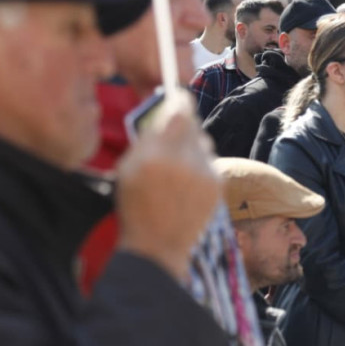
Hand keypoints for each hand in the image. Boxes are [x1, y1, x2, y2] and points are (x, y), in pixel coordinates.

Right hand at [115, 92, 219, 280]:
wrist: (158, 247)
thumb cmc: (135, 206)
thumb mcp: (127, 168)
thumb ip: (147, 138)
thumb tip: (166, 111)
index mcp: (155, 156)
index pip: (179, 112)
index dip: (179, 103)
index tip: (177, 99)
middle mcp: (184, 161)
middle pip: (193, 125)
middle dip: (183, 128)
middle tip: (171, 139)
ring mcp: (204, 173)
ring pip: (203, 143)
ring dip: (192, 148)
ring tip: (177, 169)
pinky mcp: (217, 184)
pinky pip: (209, 162)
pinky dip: (200, 166)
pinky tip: (187, 183)